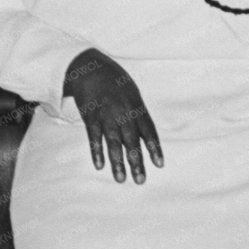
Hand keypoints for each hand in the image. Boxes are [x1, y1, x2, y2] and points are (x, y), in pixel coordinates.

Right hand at [63, 48, 162, 183]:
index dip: (154, 148)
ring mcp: (106, 116)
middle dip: (136, 162)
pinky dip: (97, 151)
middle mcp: (123, 113)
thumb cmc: (114, 81)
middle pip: (131, 141)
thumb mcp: (132, 93)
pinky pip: (94, 137)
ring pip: (113, 143)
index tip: (159, 165)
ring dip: (117, 162)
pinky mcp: (90, 117)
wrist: (89, 67)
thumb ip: (138, 114)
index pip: (148, 131)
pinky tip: (100, 165)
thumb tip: (144, 135)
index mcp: (136, 107)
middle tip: (140, 180)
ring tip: (120, 179)